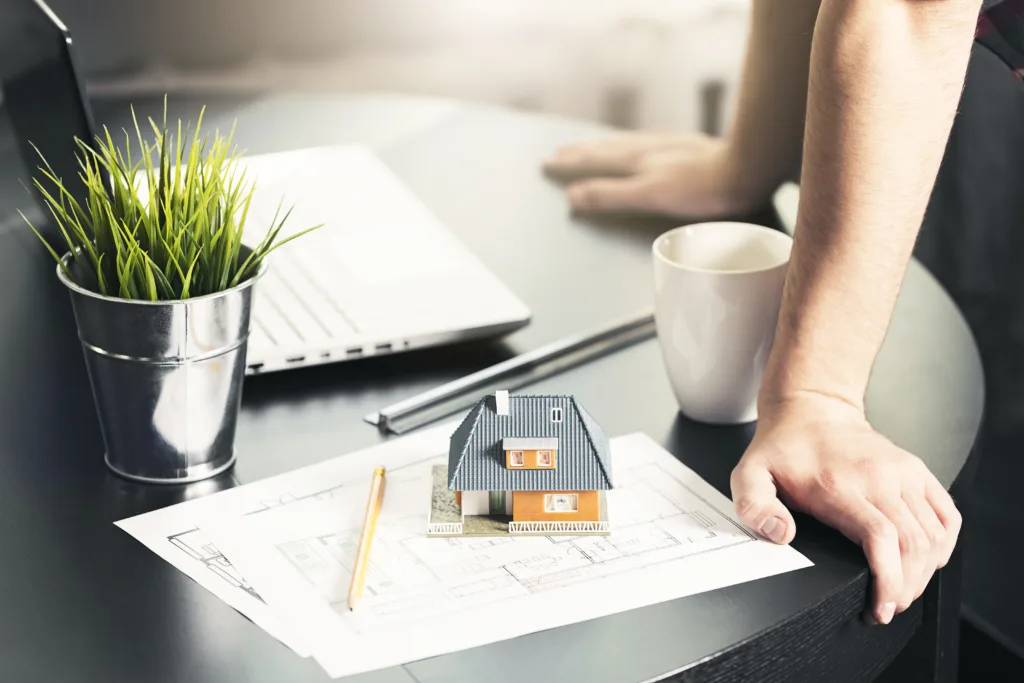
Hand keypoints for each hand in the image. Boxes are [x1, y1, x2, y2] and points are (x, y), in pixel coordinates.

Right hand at [542, 131, 762, 217]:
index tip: (547, 163)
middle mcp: (649, 148)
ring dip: (602, 145)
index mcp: (636, 161)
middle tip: (558, 151)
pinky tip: (640, 144)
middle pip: (605, 148)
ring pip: (625, 142)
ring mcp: (669, 146)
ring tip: (589, 145)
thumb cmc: (702, 189)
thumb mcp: (648, 196)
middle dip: (580, 151)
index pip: (593, 161)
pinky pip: (647, 142)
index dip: (569, 164)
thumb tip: (573, 196)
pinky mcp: (688, 148)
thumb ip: (610, 195)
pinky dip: (631, 143)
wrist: (747, 169)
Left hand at [730, 393, 961, 624]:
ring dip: (924, 572)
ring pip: (934, 535)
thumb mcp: (749, 475)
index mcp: (839, 484)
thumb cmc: (783, 448)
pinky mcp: (918, 470)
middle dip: (906, 587)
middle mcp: (878, 477)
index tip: (881, 607)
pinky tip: (925, 561)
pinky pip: (947, 516)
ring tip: (902, 590)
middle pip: (913, 545)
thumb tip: (781, 535)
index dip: (888, 581)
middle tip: (888, 607)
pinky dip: (943, 546)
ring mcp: (903, 472)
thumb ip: (755, 507)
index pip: (880, 538)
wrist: (811, 409)